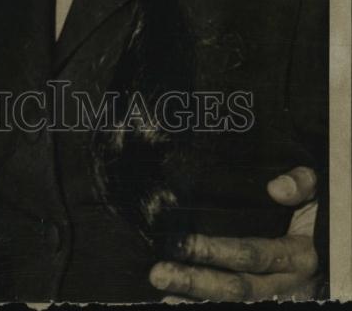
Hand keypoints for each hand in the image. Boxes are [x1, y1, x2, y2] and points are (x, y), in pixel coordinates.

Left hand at [149, 166, 320, 300]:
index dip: (216, 251)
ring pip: (234, 304)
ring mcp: (276, 298)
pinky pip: (234, 306)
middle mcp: (286, 284)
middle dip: (196, 281)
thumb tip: (277, 187)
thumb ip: (301, 185)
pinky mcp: (266, 301)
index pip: (252, 255)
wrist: (325, 242)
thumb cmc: (312, 212)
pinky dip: (202, 306)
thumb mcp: (315, 195)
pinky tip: (176, 302)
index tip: (183, 243)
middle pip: (238, 288)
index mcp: (297, 256)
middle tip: (159, 273)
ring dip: (195, 300)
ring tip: (163, 294)